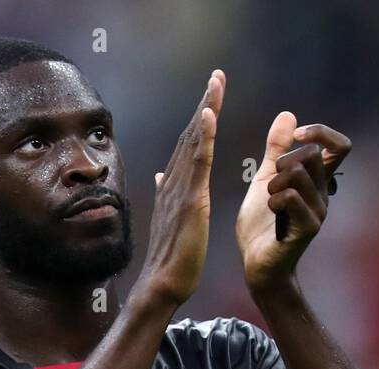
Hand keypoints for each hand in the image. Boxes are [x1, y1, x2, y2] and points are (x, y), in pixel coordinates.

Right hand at [135, 70, 224, 307]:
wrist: (163, 283)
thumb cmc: (171, 257)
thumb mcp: (171, 219)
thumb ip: (167, 194)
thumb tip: (160, 175)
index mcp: (174, 185)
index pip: (189, 144)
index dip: (201, 118)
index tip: (212, 94)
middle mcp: (174, 181)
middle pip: (191, 134)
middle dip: (205, 103)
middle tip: (218, 75)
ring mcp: (181, 189)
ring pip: (194, 142)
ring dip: (206, 110)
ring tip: (217, 84)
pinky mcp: (190, 201)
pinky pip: (198, 163)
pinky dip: (204, 137)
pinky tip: (210, 115)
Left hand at [237, 112, 349, 294]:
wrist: (257, 265)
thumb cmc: (261, 225)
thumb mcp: (265, 179)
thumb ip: (276, 149)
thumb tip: (288, 115)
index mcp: (318, 182)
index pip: (340, 146)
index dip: (320, 132)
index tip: (296, 135)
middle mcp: (324, 195)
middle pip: (311, 154)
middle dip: (283, 160)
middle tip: (271, 181)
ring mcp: (318, 212)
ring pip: (297, 173)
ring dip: (274, 181)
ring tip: (268, 199)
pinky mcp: (308, 228)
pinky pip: (290, 197)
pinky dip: (273, 198)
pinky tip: (270, 211)